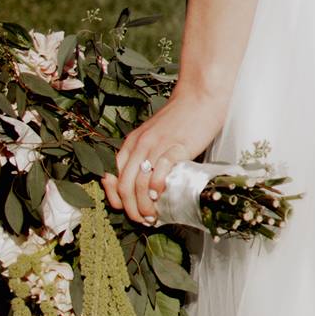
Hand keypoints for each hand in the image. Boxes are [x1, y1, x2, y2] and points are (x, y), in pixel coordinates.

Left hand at [102, 87, 227, 225]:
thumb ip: (147, 153)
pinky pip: (160, 170)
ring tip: (153, 216)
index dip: (117, 199)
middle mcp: (139, 145)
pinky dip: (157, 187)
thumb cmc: (182, 116)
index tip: (127, 210)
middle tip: (142, 220)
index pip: (113, 177)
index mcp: (131, 143)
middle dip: (130, 209)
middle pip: (125, 185)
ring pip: (139, 183)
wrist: (201, 95)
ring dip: (144, 205)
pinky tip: (161, 195)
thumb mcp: (155, 134)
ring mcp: (157, 146)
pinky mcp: (176, 146)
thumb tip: (148, 181)